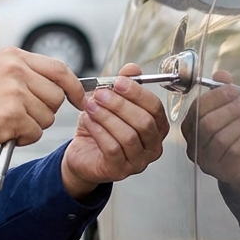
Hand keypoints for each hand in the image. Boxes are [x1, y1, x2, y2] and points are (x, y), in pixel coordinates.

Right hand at [0, 47, 85, 172]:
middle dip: (45, 111)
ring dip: (32, 126)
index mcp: (11, 56)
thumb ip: (25, 75)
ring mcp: (13, 92)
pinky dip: (22, 138)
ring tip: (4, 122)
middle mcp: (14, 69)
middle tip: (20, 116)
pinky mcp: (11, 115)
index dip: (74, 86)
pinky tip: (1, 132)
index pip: (59, 68)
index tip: (79, 99)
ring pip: (48, 116)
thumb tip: (66, 86)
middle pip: (57, 95)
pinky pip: (35, 132)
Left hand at [61, 63, 168, 197]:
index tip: (118, 81)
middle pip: (144, 122)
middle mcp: (153, 147)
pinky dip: (98, 131)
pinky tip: (87, 120)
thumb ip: (122, 86)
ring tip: (90, 105)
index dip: (137, 93)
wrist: (82, 155)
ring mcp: (138, 162)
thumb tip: (132, 68)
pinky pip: (112, 149)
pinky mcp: (119, 171)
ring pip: (128, 136)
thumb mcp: (110, 103)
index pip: (155, 108)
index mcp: (156, 128)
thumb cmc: (100, 129)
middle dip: (120, 105)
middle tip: (100, 93)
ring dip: (107, 117)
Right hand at [181, 70, 239, 194]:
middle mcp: (194, 145)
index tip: (234, 89)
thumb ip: (223, 92)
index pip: (197, 109)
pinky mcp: (223, 170)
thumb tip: (221, 74)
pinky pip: (234, 151)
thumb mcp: (227, 112)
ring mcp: (207, 160)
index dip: (216, 97)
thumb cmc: (233, 137)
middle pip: (208, 124)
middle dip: (230, 109)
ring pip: (221, 138)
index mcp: (190, 128)